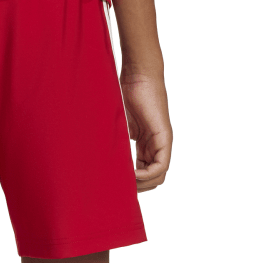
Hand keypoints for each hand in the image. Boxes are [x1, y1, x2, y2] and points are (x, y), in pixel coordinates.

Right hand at [120, 74, 171, 191]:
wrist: (137, 75)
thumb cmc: (124, 93)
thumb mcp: (116, 126)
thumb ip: (115, 143)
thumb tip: (99, 161)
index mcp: (147, 144)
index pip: (146, 173)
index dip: (134, 183)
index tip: (117, 182)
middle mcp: (157, 145)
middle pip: (154, 178)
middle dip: (139, 187)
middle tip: (121, 185)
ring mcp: (162, 142)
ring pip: (159, 175)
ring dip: (143, 183)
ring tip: (125, 181)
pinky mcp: (164, 137)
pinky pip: (161, 166)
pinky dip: (147, 174)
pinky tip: (132, 173)